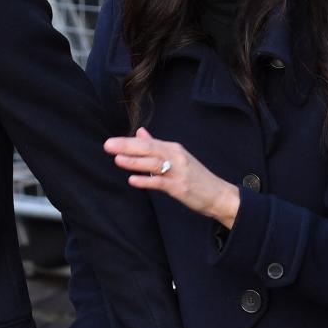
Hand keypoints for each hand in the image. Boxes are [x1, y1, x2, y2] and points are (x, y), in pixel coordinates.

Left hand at [105, 127, 239, 228]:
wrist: (219, 195)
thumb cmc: (195, 177)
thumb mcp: (177, 157)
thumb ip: (156, 146)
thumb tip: (139, 133)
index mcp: (173, 148)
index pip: (147, 142)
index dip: (127, 142)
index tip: (110, 142)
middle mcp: (176, 156)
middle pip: (149, 148)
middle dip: (127, 146)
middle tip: (108, 145)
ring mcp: (178, 171)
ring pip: (154, 163)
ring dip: (134, 161)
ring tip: (117, 159)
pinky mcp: (180, 187)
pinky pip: (160, 182)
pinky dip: (146, 181)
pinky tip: (132, 180)